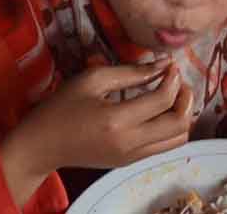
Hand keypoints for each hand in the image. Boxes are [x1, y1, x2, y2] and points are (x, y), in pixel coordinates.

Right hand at [0, 61, 189, 200]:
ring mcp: (130, 156)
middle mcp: (128, 144)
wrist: (41, 145)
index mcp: (117, 121)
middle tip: (175, 81)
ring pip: (177, 139)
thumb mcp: (93, 79)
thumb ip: (132, 72)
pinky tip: (158, 109)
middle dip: (185, 98)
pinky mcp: (129, 162)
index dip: (174, 79)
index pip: (163, 100)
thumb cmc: (62, 107)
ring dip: (181, 114)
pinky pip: (163, 146)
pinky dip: (170, 126)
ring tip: (169, 94)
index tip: (170, 65)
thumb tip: (164, 64)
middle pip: (179, 124)